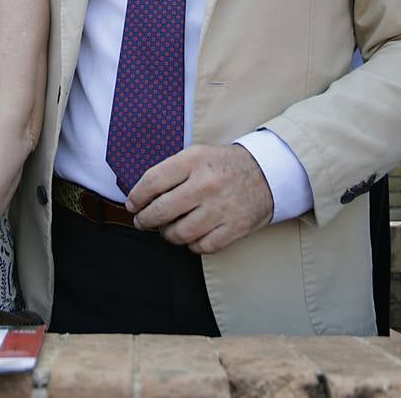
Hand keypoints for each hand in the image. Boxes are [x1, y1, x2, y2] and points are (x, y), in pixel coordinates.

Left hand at [125, 144, 273, 253]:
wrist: (268, 173)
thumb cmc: (224, 165)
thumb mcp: (197, 154)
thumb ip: (171, 171)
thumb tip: (141, 195)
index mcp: (194, 160)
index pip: (152, 182)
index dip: (136, 197)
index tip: (132, 205)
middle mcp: (206, 184)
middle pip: (161, 211)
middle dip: (145, 220)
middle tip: (142, 222)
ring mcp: (221, 208)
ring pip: (179, 234)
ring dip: (167, 235)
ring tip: (167, 230)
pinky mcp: (234, 228)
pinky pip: (201, 247)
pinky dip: (191, 245)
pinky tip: (191, 236)